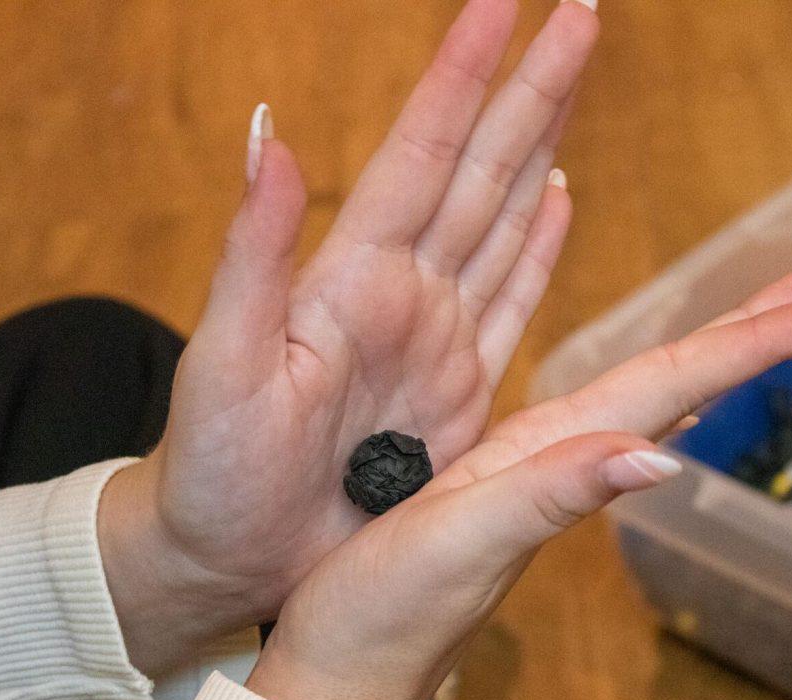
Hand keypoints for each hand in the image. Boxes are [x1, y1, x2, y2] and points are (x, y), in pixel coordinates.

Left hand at [97, 0, 601, 675]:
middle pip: (481, 170)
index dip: (463, 76)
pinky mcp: (461, 389)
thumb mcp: (225, 364)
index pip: (419, 152)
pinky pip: (511, 302)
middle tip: (578, 12)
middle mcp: (404, 291)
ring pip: (504, 221)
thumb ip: (253, 254)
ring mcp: (436, 336)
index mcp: (354, 276)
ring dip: (541, 148)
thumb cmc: (213, 467)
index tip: (504, 2)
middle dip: (530, 89)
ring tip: (570, 79)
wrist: (230, 552)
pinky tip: (559, 202)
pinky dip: (540, 249)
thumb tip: (270, 138)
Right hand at [246, 275, 791, 699]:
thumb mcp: (460, 545)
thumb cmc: (382, 620)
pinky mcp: (504, 486)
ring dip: (713, 357)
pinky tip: (661, 389)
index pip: (677, 386)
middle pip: (680, 386)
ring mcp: (538, 475)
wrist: (336, 674)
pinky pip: (598, 417)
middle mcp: (562, 461)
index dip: (756, 345)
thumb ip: (551, 495)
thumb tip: (659, 455)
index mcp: (557, 456)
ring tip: (770, 318)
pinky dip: (646, 388)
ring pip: (648, 399)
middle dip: (758, 340)